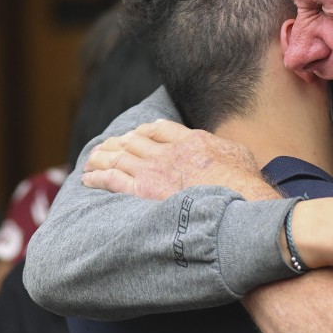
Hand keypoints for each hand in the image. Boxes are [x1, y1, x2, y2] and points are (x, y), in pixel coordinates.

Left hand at [82, 119, 278, 200]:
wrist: (236, 205)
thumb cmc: (245, 185)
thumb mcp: (240, 155)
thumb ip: (223, 149)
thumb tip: (222, 150)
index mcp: (192, 140)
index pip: (160, 128)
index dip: (145, 130)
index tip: (138, 135)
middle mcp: (169, 152)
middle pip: (135, 140)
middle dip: (118, 142)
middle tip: (107, 146)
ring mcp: (155, 171)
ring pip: (120, 157)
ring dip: (102, 156)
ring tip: (91, 159)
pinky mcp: (144, 191)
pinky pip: (113, 179)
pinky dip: (98, 176)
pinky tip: (88, 177)